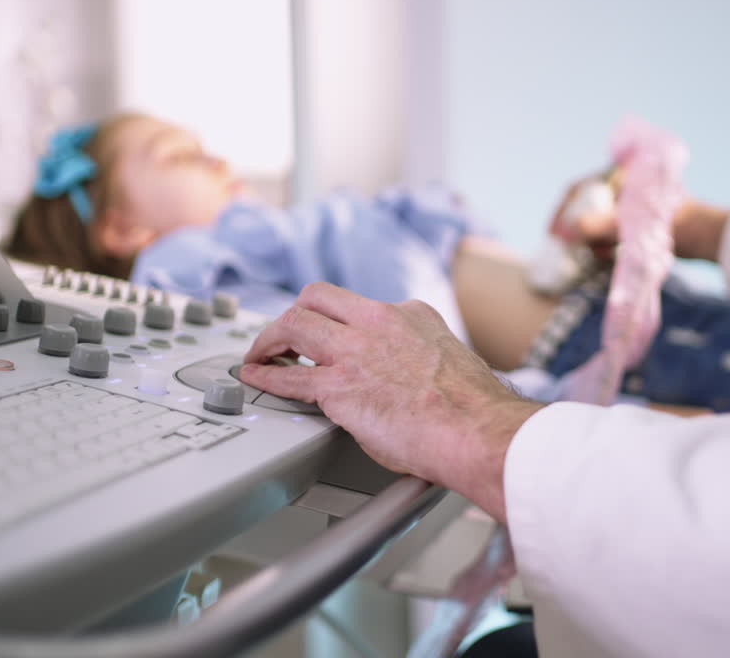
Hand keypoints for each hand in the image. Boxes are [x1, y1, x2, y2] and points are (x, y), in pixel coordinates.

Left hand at [240, 282, 542, 522]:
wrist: (475, 429)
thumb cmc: (472, 409)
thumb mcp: (451, 358)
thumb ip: (424, 356)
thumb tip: (415, 377)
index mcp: (411, 314)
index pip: (361, 305)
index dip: (341, 321)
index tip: (333, 334)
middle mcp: (379, 322)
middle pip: (317, 298)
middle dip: (295, 313)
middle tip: (285, 335)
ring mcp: (355, 351)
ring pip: (294, 323)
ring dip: (270, 338)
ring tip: (260, 353)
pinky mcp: (338, 386)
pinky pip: (289, 375)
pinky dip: (265, 374)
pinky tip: (254, 376)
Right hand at [547, 176, 729, 262]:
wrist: (706, 236)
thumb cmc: (673, 223)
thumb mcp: (630, 225)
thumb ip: (597, 226)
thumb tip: (565, 232)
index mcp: (618, 174)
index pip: (576, 190)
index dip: (561, 213)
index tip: (553, 235)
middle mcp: (619, 185)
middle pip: (583, 208)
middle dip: (579, 232)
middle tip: (575, 251)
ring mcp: (626, 204)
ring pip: (595, 223)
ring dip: (594, 242)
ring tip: (604, 255)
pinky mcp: (633, 221)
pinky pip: (608, 233)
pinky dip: (605, 246)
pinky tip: (613, 256)